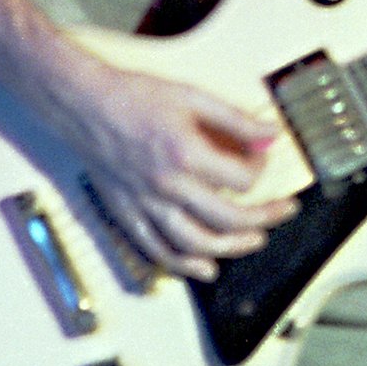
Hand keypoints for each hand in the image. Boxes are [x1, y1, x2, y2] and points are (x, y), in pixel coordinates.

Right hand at [49, 57, 298, 280]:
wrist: (85, 105)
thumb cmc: (134, 96)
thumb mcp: (192, 96)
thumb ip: (235, 119)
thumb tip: (270, 134)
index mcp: (186, 153)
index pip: (241, 180)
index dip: (261, 172)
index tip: (263, 162)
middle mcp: (167, 185)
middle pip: (227, 218)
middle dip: (264, 218)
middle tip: (282, 211)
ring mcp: (146, 204)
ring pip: (196, 244)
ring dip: (231, 249)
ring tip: (254, 241)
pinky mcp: (127, 215)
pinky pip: (158, 251)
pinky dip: (184, 266)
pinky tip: (205, 269)